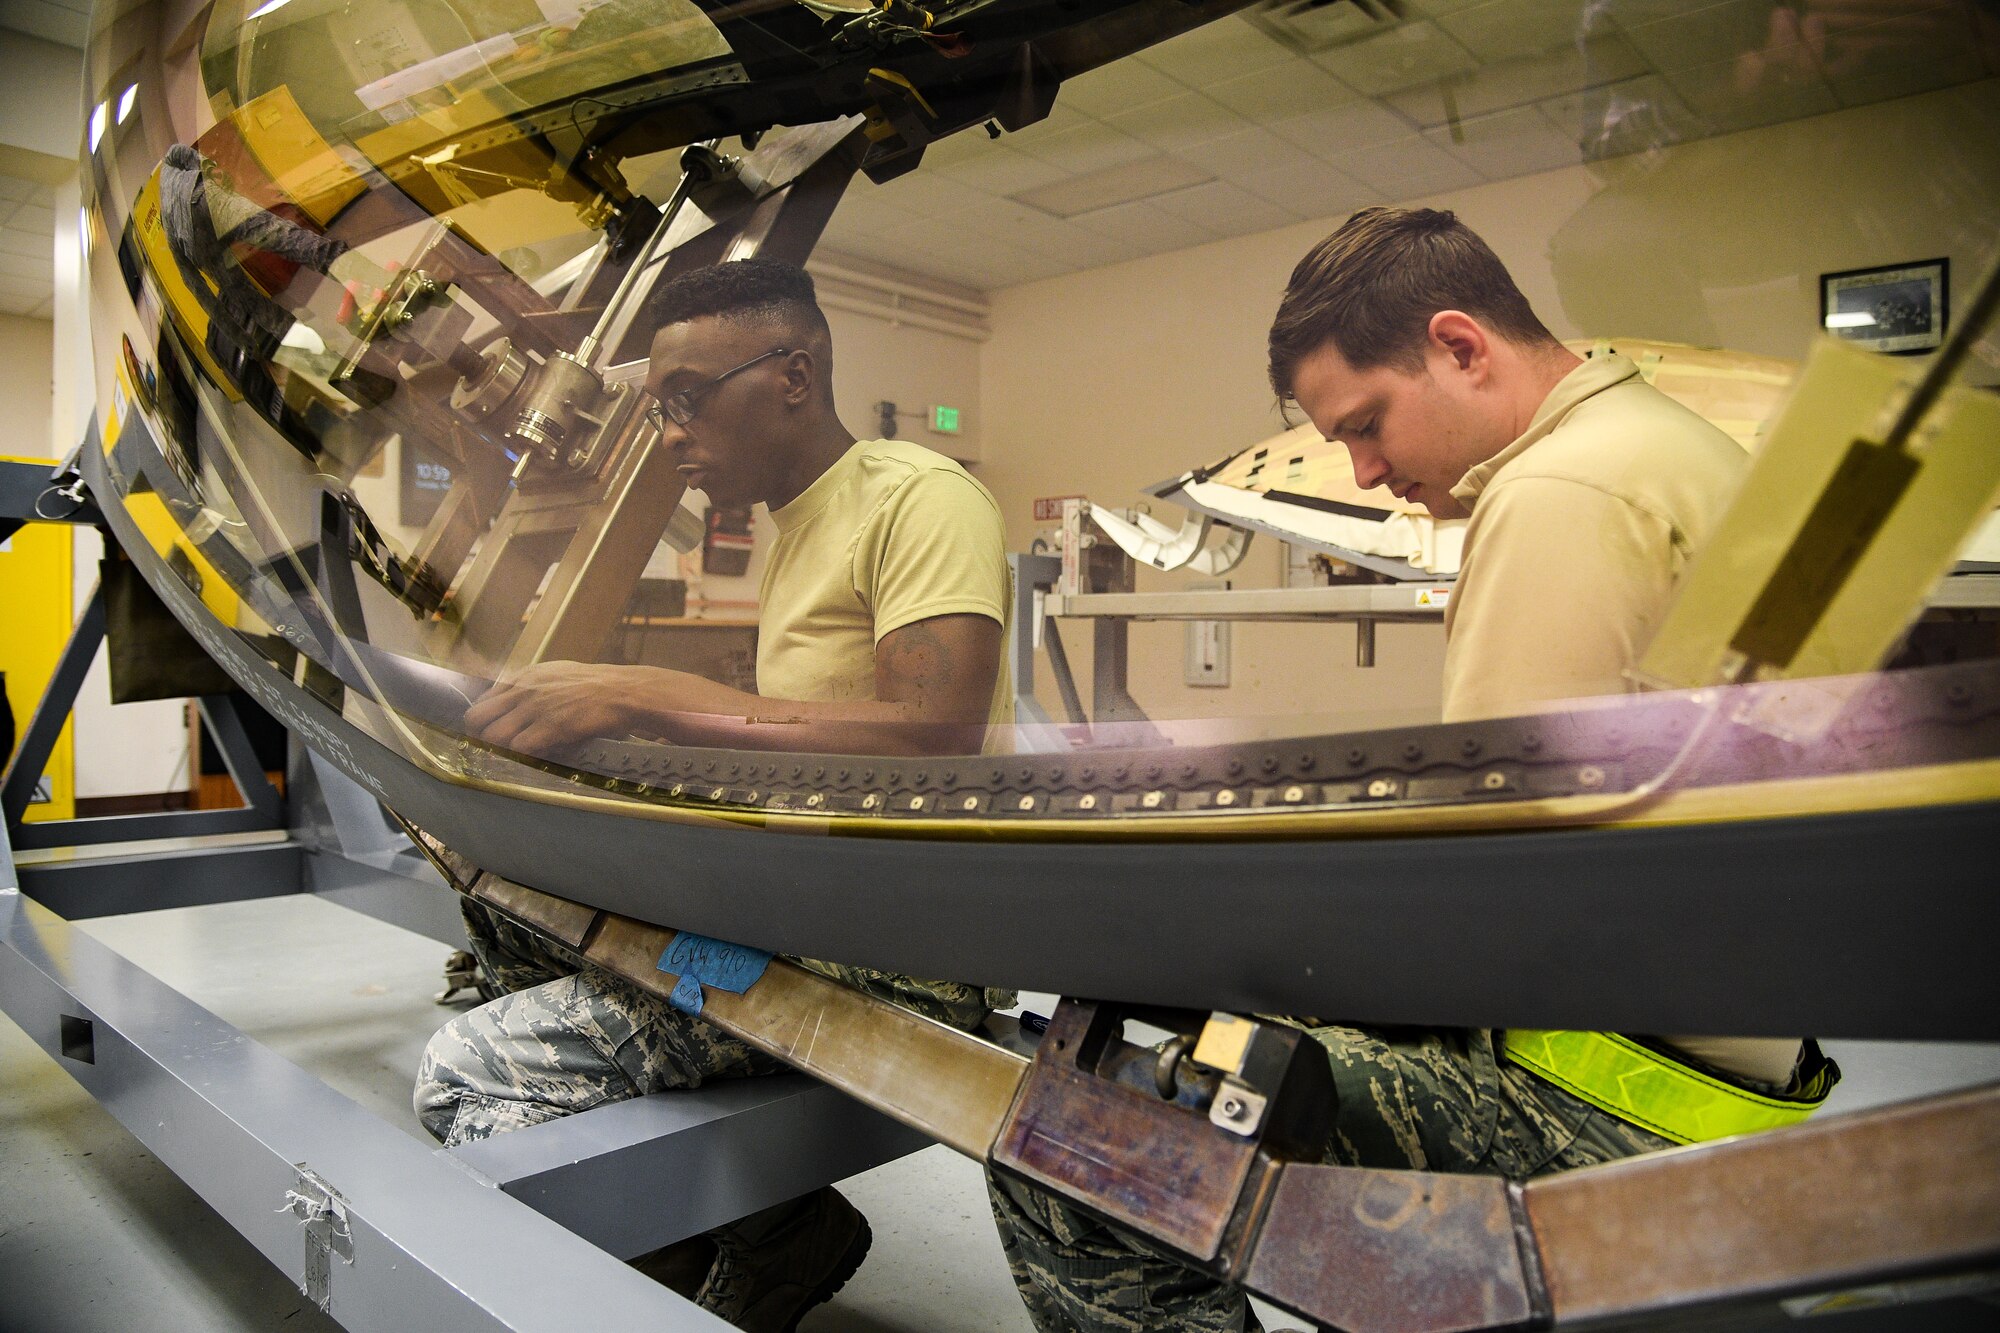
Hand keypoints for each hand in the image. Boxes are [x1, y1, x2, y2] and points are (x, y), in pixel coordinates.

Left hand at [464, 661, 650, 755]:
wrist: (622, 691)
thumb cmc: (595, 684)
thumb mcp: (556, 673)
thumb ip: (532, 685)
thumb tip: (515, 701)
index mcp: (523, 676)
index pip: (483, 700)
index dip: (484, 720)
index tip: (493, 732)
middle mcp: (522, 690)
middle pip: (477, 718)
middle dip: (481, 736)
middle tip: (495, 748)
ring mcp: (534, 709)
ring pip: (493, 735)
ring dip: (500, 749)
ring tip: (514, 756)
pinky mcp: (549, 727)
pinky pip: (518, 748)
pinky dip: (521, 757)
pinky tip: (533, 757)